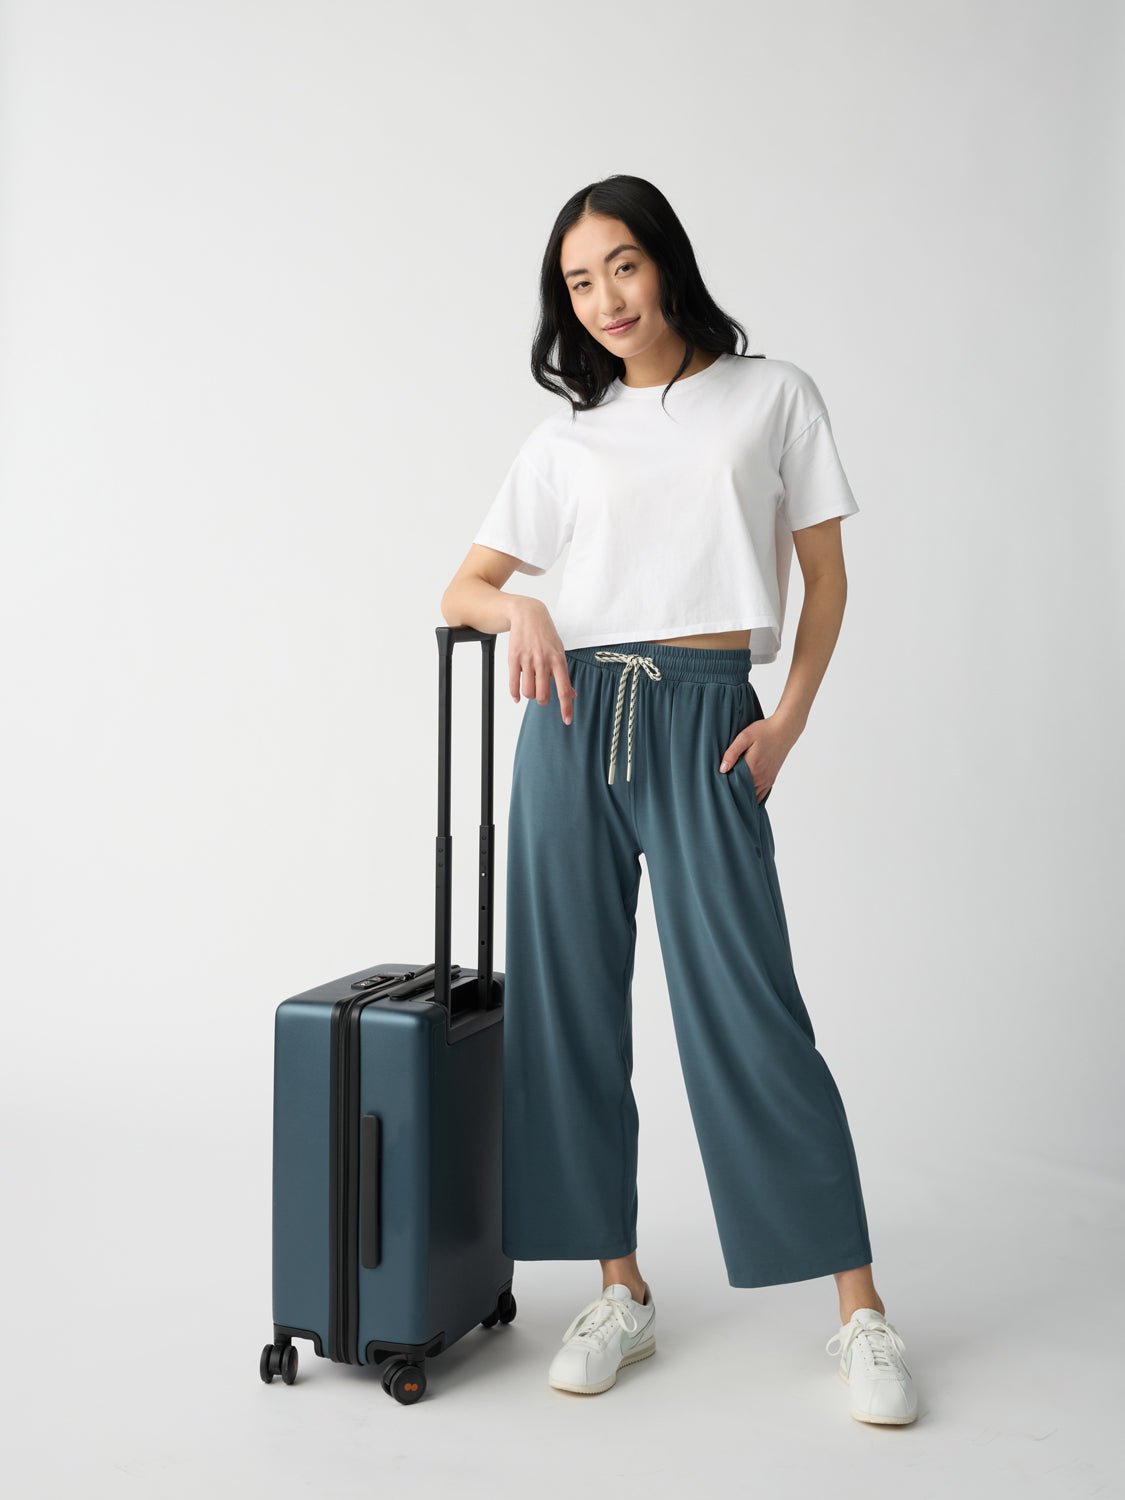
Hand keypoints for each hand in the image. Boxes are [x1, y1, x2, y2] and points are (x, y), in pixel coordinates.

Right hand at [508, 598, 576, 724]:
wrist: (528, 614)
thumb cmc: (546, 635)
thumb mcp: (559, 652)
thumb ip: (564, 674)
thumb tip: (572, 695)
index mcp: (558, 661)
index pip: (564, 690)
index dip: (566, 708)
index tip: (567, 721)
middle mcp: (544, 662)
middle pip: (543, 695)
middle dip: (542, 700)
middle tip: (542, 695)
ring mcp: (528, 660)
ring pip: (528, 692)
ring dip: (530, 695)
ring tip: (531, 689)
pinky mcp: (513, 658)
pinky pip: (513, 684)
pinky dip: (515, 694)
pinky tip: (517, 696)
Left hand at [718, 713, 798, 801]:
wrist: (784, 730)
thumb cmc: (764, 731)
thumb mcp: (744, 737)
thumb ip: (732, 753)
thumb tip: (722, 769)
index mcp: (752, 768)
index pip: (734, 785)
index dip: (725, 787)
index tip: (718, 785)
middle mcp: (760, 778)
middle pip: (743, 793)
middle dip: (732, 792)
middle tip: (721, 790)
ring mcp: (767, 780)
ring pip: (752, 796)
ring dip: (742, 796)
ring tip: (731, 794)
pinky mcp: (771, 779)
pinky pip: (761, 795)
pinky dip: (753, 797)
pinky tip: (745, 796)